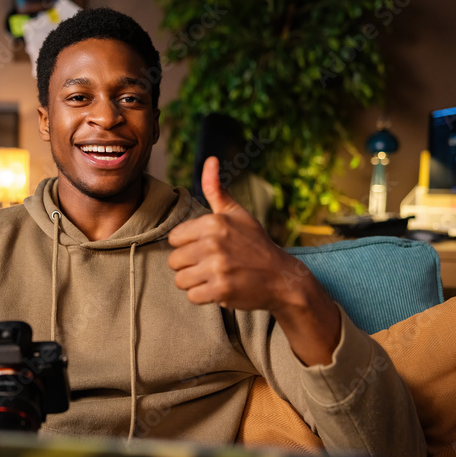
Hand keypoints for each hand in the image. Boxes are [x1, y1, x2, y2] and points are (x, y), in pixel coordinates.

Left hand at [167, 157, 340, 364]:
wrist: (282, 278)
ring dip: (195, 282)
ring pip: (180, 280)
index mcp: (213, 222)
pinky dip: (204, 297)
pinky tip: (220, 288)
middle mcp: (213, 243)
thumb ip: (216, 189)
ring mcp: (217, 267)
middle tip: (212, 265)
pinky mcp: (221, 290)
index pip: (173, 238)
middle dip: (190, 265)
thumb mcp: (237, 214)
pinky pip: (192, 297)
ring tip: (215, 276)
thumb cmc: (255, 244)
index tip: (206, 248)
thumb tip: (210, 159)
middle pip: (173, 261)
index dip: (187, 245)